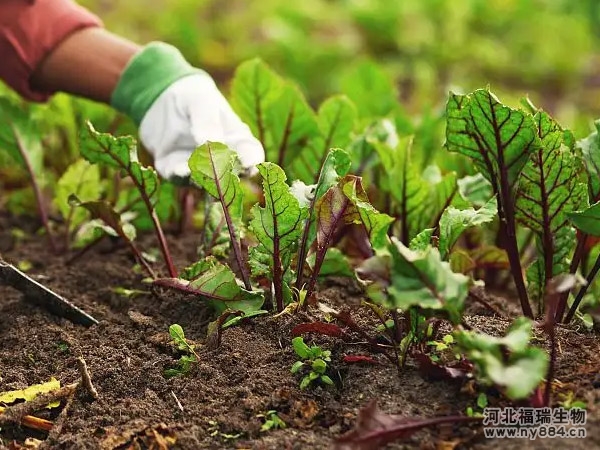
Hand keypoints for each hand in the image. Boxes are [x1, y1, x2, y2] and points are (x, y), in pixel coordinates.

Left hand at [109, 42, 263, 179]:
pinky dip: (179, 176)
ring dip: (201, 179)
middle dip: (226, 176)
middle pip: (230, 174)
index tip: (248, 163)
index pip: (251, 154)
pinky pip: (178, 178)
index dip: (252, 161)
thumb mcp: (201, 99)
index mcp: (236, 140)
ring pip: (203, 181)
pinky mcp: (175, 169)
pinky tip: (178, 170)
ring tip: (196, 169)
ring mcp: (198, 168)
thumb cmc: (191, 96)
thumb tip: (211, 143)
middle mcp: (220, 159)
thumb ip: (207, 120)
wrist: (159, 99)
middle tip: (220, 171)